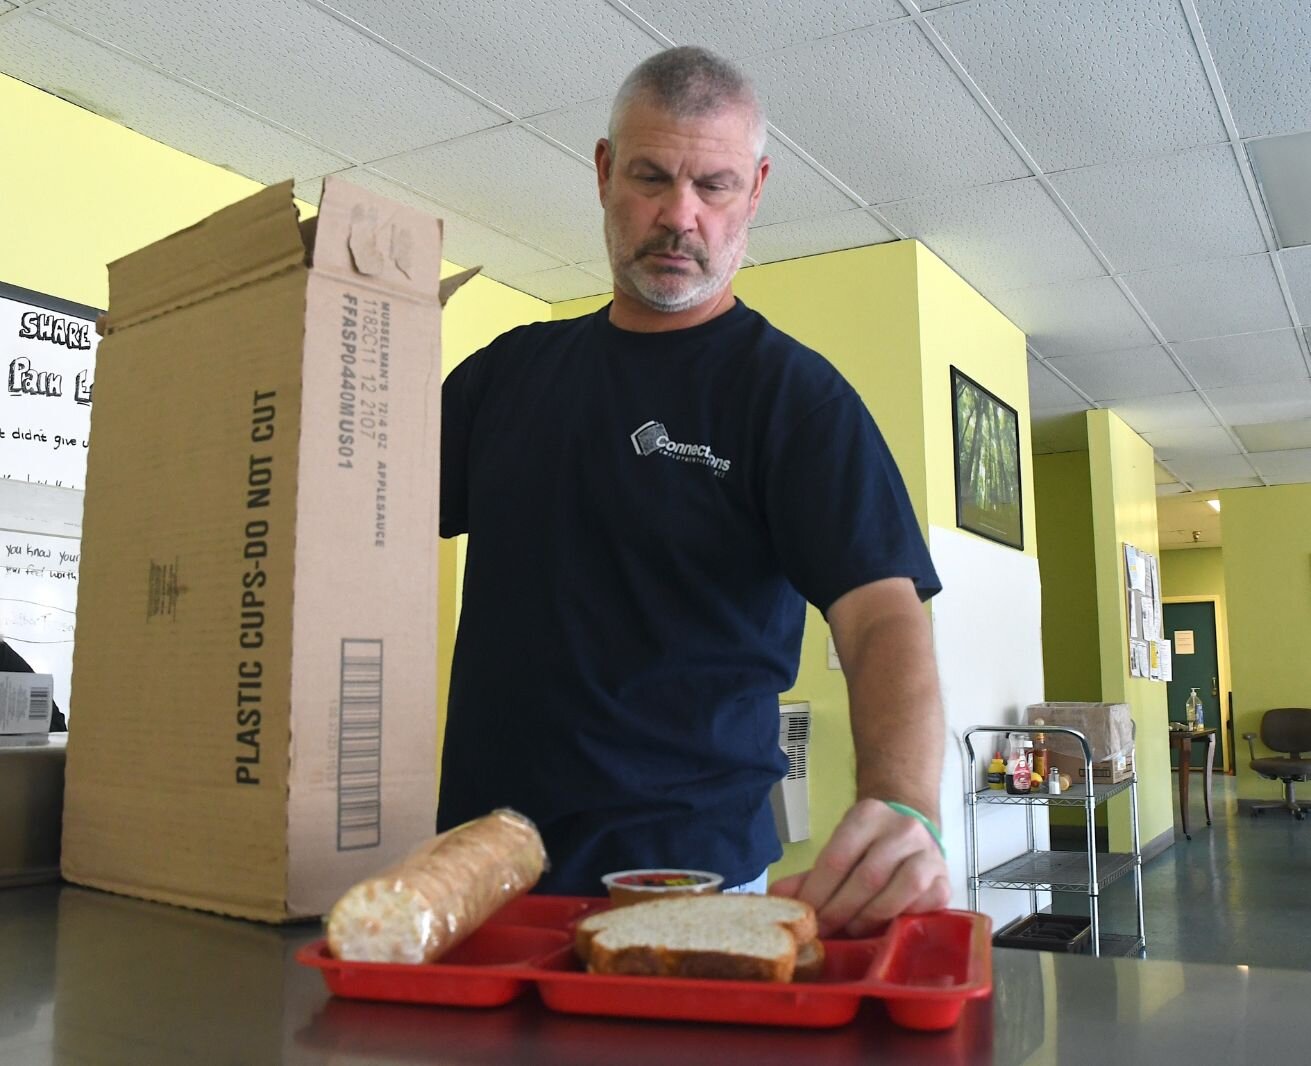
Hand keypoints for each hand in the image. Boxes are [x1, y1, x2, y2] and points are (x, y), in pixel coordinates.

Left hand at [769, 798, 949, 937]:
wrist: (912, 832)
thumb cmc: (869, 848)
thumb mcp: (839, 851)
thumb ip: (810, 876)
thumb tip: (777, 897)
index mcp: (868, 815)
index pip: (838, 857)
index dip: (819, 891)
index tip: (805, 915)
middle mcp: (902, 828)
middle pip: (867, 876)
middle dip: (840, 909)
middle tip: (824, 931)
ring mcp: (928, 853)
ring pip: (899, 890)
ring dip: (870, 916)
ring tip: (852, 930)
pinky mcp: (945, 879)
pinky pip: (924, 904)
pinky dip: (901, 918)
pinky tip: (884, 927)